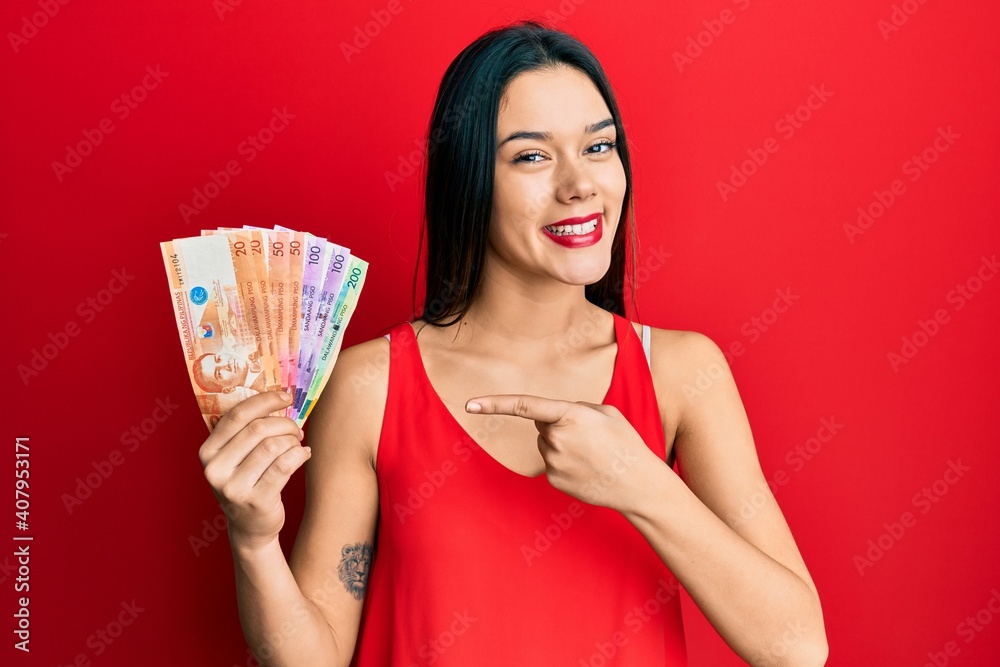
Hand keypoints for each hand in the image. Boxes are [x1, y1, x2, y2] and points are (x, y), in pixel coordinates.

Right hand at [198, 391, 310, 552]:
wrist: (250, 527)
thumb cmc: (247, 481)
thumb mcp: (235, 457)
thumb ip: (245, 430)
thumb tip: (279, 396)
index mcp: (207, 451)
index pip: (237, 415)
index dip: (265, 400)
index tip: (286, 396)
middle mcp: (215, 469)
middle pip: (258, 428)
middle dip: (284, 423)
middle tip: (296, 428)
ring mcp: (234, 487)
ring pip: (273, 446)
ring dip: (293, 440)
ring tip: (298, 444)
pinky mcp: (256, 500)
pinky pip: (284, 466)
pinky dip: (299, 455)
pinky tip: (304, 454)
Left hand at [465, 395, 662, 511]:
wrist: (638, 484)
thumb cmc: (626, 444)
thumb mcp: (606, 413)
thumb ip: (576, 408)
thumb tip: (554, 418)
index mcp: (570, 415)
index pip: (525, 406)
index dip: (495, 404)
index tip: (471, 404)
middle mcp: (557, 438)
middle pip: (543, 425)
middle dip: (559, 426)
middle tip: (590, 437)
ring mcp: (553, 462)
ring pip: (546, 445)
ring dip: (563, 445)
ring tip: (592, 455)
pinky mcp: (553, 479)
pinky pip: (551, 463)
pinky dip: (566, 464)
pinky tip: (587, 469)